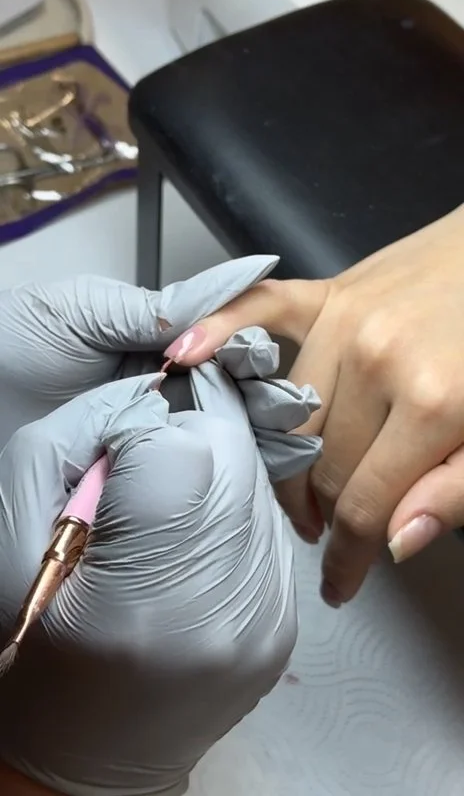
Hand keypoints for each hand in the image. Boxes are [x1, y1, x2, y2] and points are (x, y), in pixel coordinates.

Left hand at [0, 256, 275, 448]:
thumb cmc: (18, 344)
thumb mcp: (85, 311)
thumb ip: (156, 308)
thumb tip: (230, 287)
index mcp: (159, 339)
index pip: (223, 340)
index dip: (250, 350)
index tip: (267, 361)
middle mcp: (165, 384)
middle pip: (234, 389)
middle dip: (268, 398)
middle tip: (294, 408)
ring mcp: (155, 427)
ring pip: (223, 430)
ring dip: (260, 436)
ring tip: (294, 444)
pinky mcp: (141, 468)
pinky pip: (190, 467)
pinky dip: (227, 470)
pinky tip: (259, 475)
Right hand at [0, 348, 317, 794]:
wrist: (89, 756)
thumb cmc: (38, 645)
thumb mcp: (22, 531)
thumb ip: (82, 440)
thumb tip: (151, 396)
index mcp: (145, 597)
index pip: (179, 448)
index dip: (144, 432)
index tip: (120, 452)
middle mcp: (225, 611)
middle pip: (234, 453)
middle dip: (188, 438)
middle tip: (145, 470)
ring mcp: (264, 622)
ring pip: (259, 480)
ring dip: (213, 473)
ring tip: (166, 512)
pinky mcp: (283, 625)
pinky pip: (269, 526)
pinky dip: (232, 513)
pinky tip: (192, 540)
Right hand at [164, 204, 463, 605]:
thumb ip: (455, 492)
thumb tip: (397, 541)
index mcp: (431, 401)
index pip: (365, 505)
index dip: (350, 557)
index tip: (341, 583)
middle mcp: (376, 360)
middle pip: (322, 466)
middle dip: (327, 514)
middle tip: (333, 533)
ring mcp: (345, 319)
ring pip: (289, 415)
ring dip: (290, 463)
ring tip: (303, 490)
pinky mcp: (329, 291)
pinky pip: (259, 310)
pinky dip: (217, 330)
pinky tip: (184, 353)